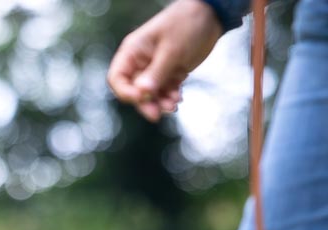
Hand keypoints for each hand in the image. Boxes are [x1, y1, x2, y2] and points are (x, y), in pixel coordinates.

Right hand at [107, 0, 222, 121]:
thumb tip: (142, 94)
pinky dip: (170, 97)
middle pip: (134, 91)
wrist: (210, 16)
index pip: (117, 78)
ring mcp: (156, 68)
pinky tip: (179, 98)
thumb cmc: (186, 24)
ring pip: (151, 94)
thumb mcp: (171, 50)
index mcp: (133, 51)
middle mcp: (141, 61)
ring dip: (160, 102)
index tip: (141, 97)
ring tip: (174, 104)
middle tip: (158, 114)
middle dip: (146, 103)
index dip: (126, 92)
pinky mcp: (170, 73)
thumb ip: (156, 73)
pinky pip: (165, 91)